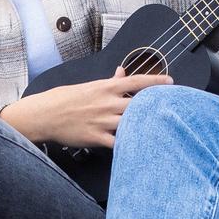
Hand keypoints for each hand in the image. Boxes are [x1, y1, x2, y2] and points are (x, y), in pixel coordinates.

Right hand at [0, 69, 172, 148]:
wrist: (45, 114)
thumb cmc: (65, 99)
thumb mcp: (89, 86)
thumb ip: (110, 81)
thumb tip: (122, 72)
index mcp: (105, 87)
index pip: (136, 81)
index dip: (156, 81)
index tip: (171, 81)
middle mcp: (106, 103)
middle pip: (139, 103)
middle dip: (157, 105)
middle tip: (173, 107)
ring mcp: (102, 120)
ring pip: (131, 123)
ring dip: (146, 125)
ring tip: (163, 128)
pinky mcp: (96, 137)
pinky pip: (118, 142)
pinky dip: (130, 145)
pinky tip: (141, 147)